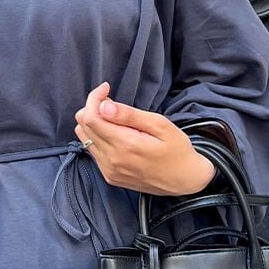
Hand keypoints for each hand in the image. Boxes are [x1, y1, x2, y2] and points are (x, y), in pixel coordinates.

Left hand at [74, 82, 215, 195]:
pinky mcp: (109, 176)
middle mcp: (112, 160)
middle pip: (83, 126)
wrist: (185, 180)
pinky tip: (115, 134)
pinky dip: (97, 137)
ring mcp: (109, 170)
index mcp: (125, 145)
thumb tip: (103, 106)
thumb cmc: (177, 149)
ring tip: (113, 118)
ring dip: (93, 123)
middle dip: (93, 107)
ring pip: (84, 138)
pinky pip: (92, 151)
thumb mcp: (160, 125)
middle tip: (112, 103)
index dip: (94, 98)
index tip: (106, 88)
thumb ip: (130, 115)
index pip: (91, 116)